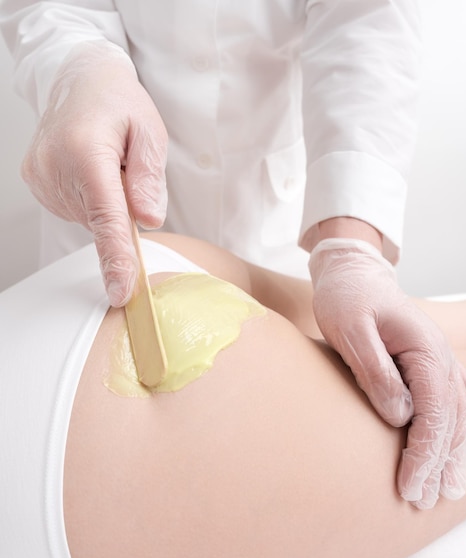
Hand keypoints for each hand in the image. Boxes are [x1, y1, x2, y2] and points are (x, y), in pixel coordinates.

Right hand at [22, 42, 168, 305]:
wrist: (77, 80)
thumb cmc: (118, 103)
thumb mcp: (150, 132)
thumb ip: (150, 177)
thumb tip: (148, 220)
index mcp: (87, 153)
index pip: (106, 219)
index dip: (116, 259)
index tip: (121, 291)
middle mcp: (56, 168)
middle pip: (102, 220)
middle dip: (123, 206)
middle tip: (126, 166)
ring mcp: (41, 178)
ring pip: (90, 218)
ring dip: (106, 200)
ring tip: (105, 161)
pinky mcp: (37, 184)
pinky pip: (76, 209)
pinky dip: (91, 198)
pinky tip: (89, 168)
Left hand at [309, 237, 465, 508]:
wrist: (352, 273)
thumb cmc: (347, 298)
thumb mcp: (351, 330)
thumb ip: (375, 371)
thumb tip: (400, 415)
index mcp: (424, 349)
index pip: (433, 412)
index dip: (423, 453)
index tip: (409, 486)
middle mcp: (440, 357)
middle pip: (447, 419)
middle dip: (436, 464)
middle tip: (421, 501)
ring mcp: (439, 358)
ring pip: (456, 413)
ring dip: (453, 452)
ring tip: (449, 490)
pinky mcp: (428, 359)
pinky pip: (461, 391)